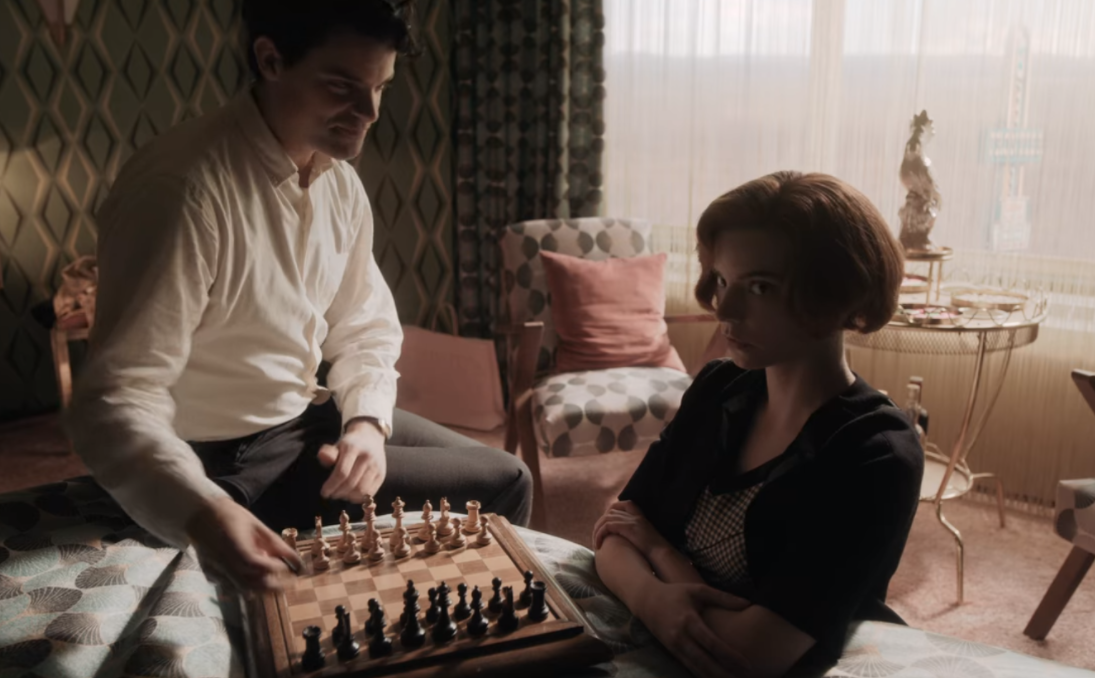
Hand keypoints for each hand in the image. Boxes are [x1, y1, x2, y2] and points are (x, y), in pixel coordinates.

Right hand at [185, 496, 301, 591]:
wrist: (200, 514)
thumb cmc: (231, 516)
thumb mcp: (257, 525)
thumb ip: (275, 544)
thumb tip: (295, 559)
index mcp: (233, 544)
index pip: (254, 564)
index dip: (272, 568)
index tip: (285, 567)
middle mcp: (221, 561)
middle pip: (249, 584)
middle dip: (272, 586)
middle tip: (288, 584)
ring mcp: (214, 570)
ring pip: (240, 589)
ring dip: (260, 588)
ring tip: (274, 580)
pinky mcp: (210, 574)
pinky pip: (231, 587)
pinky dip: (245, 586)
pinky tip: (254, 577)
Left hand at [316, 421, 386, 502]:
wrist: (371, 437)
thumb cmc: (350, 444)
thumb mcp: (337, 446)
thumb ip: (328, 453)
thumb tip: (322, 457)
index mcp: (353, 448)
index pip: (341, 472)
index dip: (331, 486)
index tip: (324, 493)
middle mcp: (367, 457)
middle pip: (351, 483)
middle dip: (338, 493)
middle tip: (331, 495)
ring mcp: (376, 466)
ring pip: (361, 490)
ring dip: (348, 497)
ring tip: (340, 495)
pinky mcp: (381, 475)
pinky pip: (370, 492)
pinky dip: (359, 498)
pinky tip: (351, 495)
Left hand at [592, 500, 668, 556]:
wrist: (661, 555)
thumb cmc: (653, 552)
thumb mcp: (643, 537)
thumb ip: (633, 533)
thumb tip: (620, 538)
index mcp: (639, 515)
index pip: (619, 505)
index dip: (608, 513)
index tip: (604, 526)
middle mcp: (634, 514)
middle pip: (610, 512)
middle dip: (600, 524)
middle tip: (596, 538)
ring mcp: (631, 520)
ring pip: (606, 519)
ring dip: (597, 531)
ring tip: (596, 544)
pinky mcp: (627, 527)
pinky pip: (607, 526)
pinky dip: (599, 535)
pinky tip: (598, 545)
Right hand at [638, 582, 751, 677]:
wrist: (646, 601)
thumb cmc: (675, 593)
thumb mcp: (697, 590)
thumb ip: (722, 597)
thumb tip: (747, 603)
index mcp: (689, 621)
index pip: (712, 643)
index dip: (730, 656)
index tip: (746, 664)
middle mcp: (681, 637)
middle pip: (705, 662)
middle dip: (724, 673)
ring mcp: (674, 647)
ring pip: (696, 668)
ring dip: (714, 677)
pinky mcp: (671, 652)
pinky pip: (689, 667)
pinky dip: (702, 675)